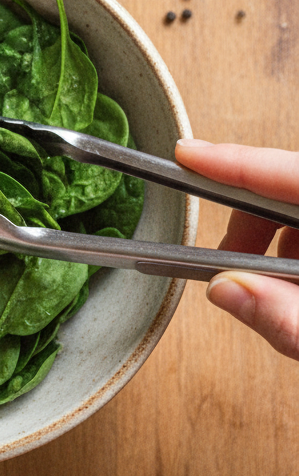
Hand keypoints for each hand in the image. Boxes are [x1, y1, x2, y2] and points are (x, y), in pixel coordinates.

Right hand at [176, 139, 298, 358]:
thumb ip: (285, 319)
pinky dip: (292, 254)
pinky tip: (291, 290)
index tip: (187, 156)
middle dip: (249, 220)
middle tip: (223, 265)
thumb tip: (224, 289)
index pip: (289, 173)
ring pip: (297, 211)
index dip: (235, 163)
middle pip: (288, 188)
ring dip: (272, 245)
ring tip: (266, 292)